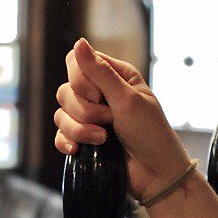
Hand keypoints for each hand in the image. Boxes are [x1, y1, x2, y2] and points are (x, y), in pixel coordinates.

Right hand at [54, 39, 191, 200]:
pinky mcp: (84, 140)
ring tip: (104, 139)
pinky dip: (67, 141)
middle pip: (66, 90)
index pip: (77, 62)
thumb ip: (100, 72)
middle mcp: (100, 94)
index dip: (80, 79)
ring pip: (61, 114)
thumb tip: (78, 42)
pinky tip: (78, 150)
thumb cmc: (151, 134)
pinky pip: (60, 135)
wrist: (156, 175)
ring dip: (80, 129)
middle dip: (85, 110)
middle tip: (110, 121)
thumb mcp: (128, 99)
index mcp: (115, 76)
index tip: (98, 95)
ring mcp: (91, 118)